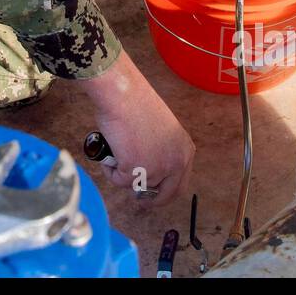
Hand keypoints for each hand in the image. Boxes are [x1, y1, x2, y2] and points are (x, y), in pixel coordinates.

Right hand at [76, 50, 195, 201]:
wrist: (124, 95)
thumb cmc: (137, 104)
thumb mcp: (163, 131)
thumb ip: (162, 151)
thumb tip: (147, 171)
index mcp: (185, 151)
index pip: (180, 185)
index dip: (164, 192)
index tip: (151, 194)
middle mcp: (176, 163)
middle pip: (164, 195)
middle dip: (148, 199)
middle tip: (134, 194)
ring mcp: (157, 169)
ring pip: (136, 186)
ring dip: (123, 175)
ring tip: (116, 151)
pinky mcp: (136, 170)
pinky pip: (119, 181)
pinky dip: (110, 170)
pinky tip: (110, 151)